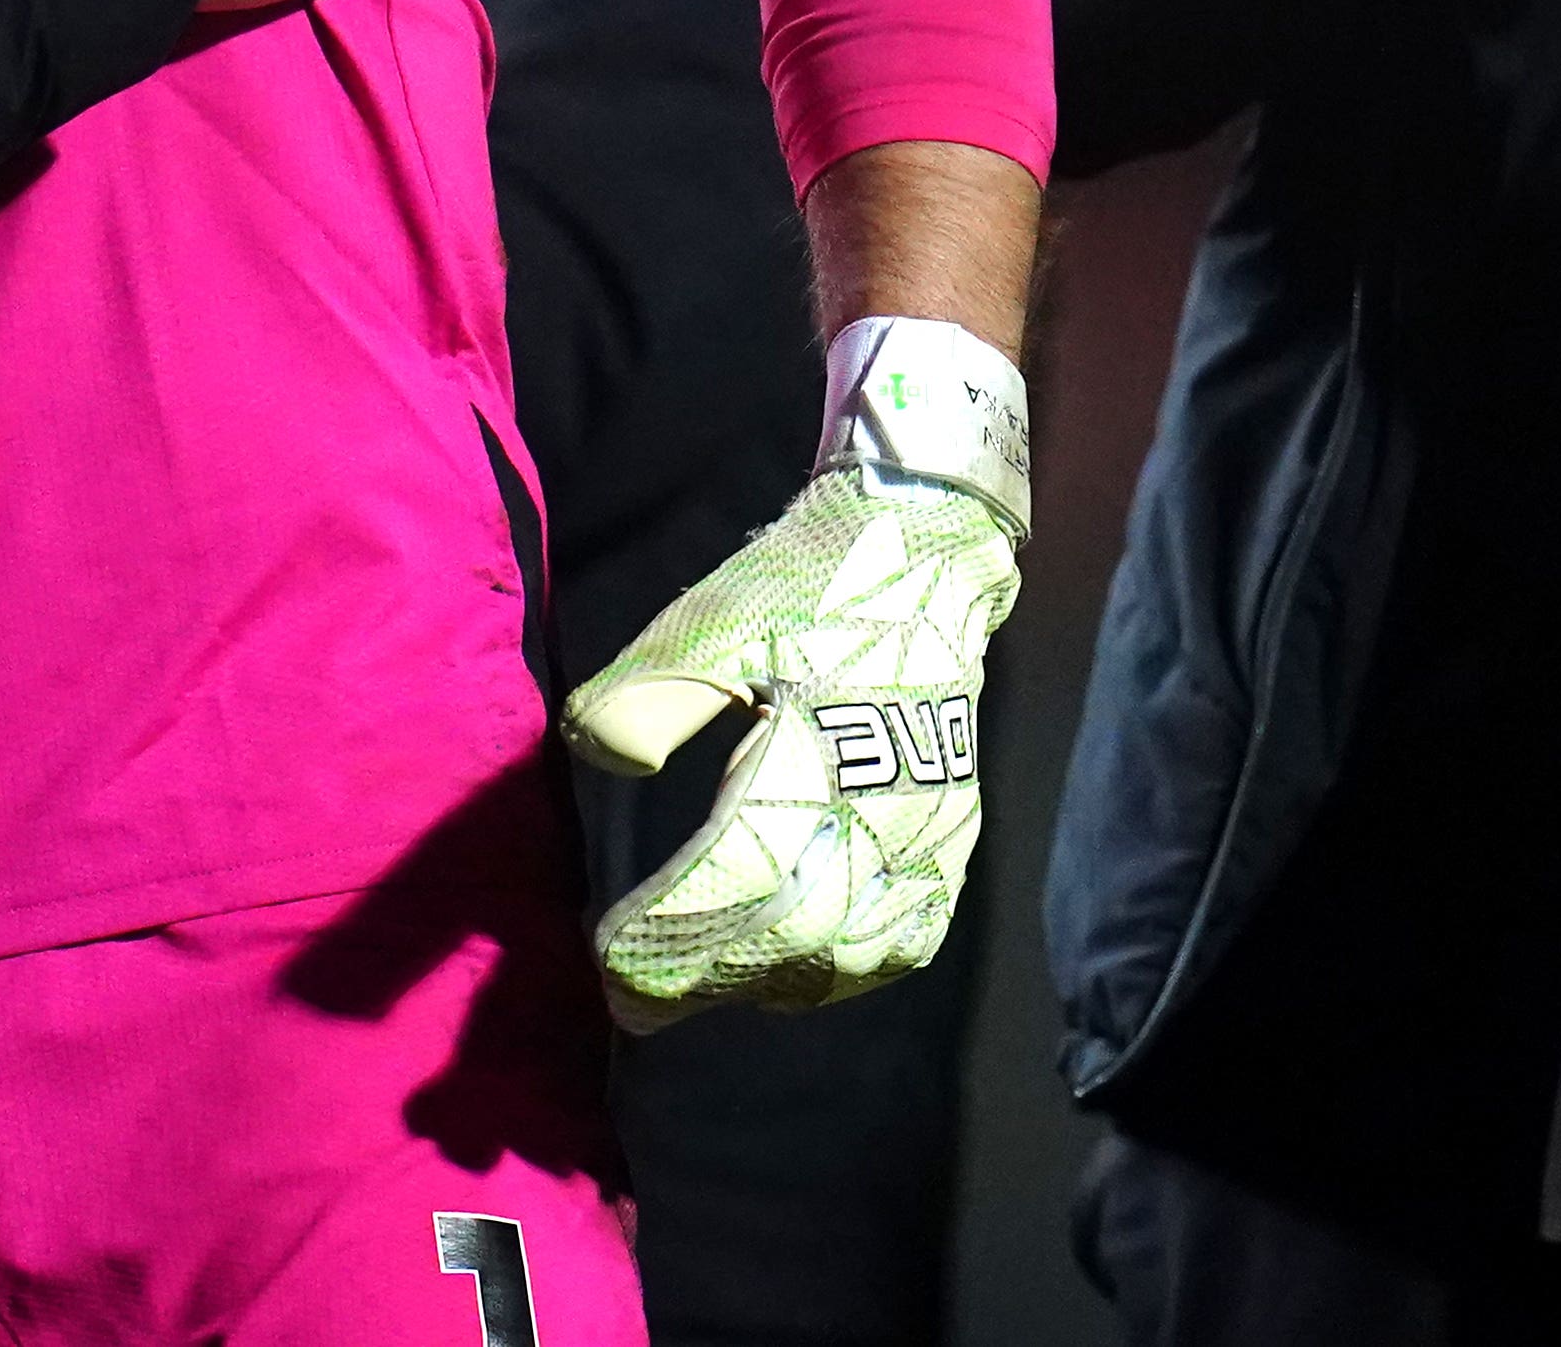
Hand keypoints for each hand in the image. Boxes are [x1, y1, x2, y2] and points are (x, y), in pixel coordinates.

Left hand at [564, 320, 1029, 1023]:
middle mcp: (882, 810)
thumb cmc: (805, 589)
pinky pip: (907, 940)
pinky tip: (790, 978)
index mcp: (817, 755)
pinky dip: (843, 974)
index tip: (609, 962)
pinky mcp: (953, 841)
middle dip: (704, 976)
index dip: (671, 935)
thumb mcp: (710, 621)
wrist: (920, 559)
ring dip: (767, 983)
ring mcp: (928, 834)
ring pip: (851, 953)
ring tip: (695, 989)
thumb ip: (649, 692)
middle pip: (791, 935)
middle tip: (632, 1002)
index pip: (738, 880)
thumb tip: (607, 756)